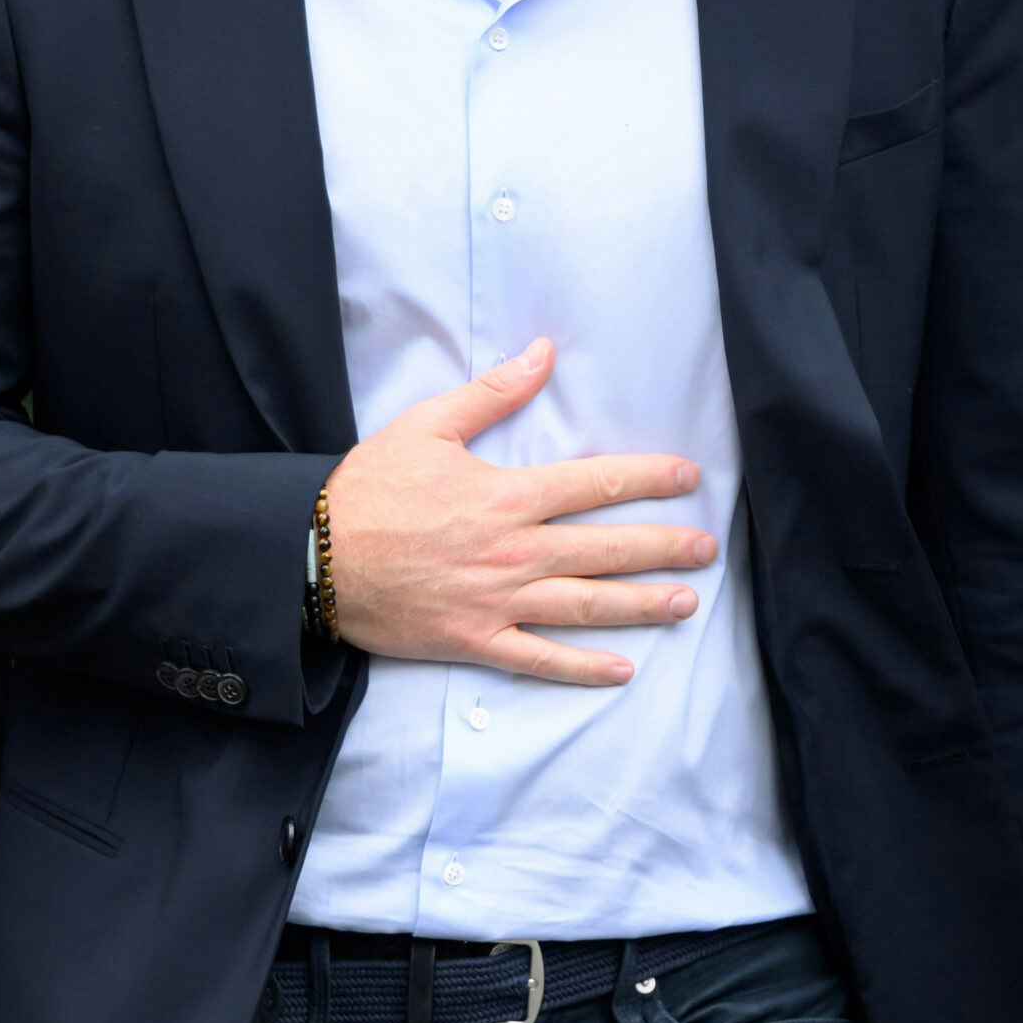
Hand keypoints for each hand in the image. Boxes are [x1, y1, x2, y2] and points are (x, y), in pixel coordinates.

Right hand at [326, 337, 714, 686]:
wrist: (314, 558)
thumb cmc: (369, 489)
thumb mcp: (427, 425)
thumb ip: (491, 393)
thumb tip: (543, 352)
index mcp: (507, 495)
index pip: (595, 484)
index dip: (648, 479)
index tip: (689, 477)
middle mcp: (514, 551)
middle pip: (606, 549)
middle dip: (664, 548)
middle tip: (708, 549)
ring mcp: (497, 602)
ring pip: (586, 605)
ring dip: (641, 605)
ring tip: (685, 603)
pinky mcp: (474, 641)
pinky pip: (538, 660)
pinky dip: (581, 668)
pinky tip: (621, 670)